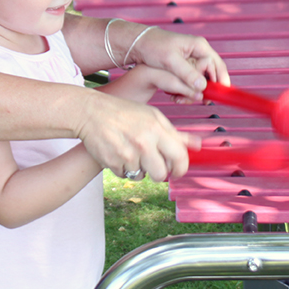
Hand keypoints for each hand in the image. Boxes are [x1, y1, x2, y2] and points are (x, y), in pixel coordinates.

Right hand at [77, 91, 199, 181]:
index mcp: (157, 129)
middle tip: (154, 165)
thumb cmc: (125, 113)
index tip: (178, 170)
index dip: (181, 168)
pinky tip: (120, 153)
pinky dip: (124, 168)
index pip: (179, 157)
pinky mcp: (112, 162)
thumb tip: (197, 145)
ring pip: (142, 176)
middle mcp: (144, 142)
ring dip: (139, 170)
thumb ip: (174, 133)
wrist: (92, 112)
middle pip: (161, 174)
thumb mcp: (153, 117)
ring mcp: (127, 153)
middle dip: (159, 173)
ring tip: (133, 154)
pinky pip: (125, 175)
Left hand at [128, 27, 229, 98]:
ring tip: (181, 99)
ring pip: (201, 79)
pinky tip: (176, 95)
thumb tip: (203, 87)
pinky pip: (191, 80)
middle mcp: (198, 52)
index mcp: (199, 46)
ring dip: (194, 91)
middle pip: (212, 74)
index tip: (220, 96)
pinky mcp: (185, 66)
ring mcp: (192, 59)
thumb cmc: (153, 46)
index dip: (222, 82)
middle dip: (207, 89)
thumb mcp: (170, 61)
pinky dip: (186, 89)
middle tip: (202, 102)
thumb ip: (187, 73)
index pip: (218, 65)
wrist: (138, 44)